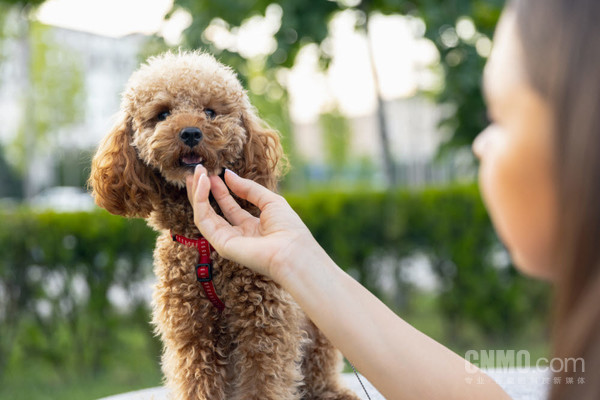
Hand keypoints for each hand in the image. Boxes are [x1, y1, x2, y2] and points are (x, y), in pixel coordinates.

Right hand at [185, 165, 314, 281]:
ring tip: (194, 174)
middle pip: (213, 211)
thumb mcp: (270, 201)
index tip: (212, 173)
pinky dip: (200, 201)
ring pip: (204, 215)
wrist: (293, 251)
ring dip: (197, 193)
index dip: (220, 189)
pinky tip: (202, 184)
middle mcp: (237, 235)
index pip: (230, 207)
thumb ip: (249, 189)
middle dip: (204, 190)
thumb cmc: (288, 229)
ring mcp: (227, 241)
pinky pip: (203, 220)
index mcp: (252, 227)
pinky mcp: (220, 244)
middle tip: (198, 170)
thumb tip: (228, 174)